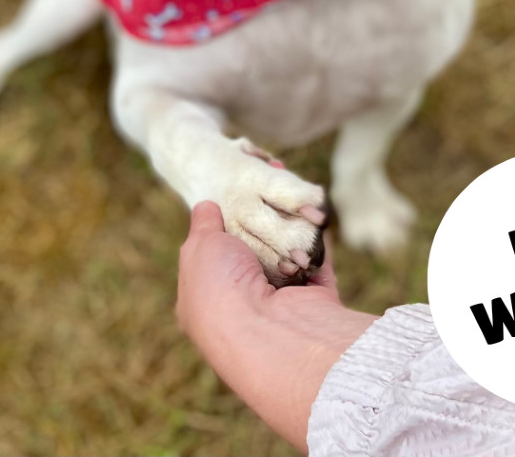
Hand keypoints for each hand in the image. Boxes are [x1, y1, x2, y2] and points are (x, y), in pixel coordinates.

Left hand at [177, 201, 376, 452]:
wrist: (269, 334)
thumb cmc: (221, 288)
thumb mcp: (199, 248)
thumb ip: (203, 225)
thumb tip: (206, 204)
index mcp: (207, 298)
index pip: (213, 254)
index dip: (223, 219)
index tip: (233, 190)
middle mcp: (243, 305)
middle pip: (253, 250)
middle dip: (261, 216)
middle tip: (268, 180)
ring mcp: (281, 306)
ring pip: (285, 253)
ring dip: (289, 223)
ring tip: (289, 183)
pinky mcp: (315, 300)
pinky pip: (316, 260)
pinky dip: (315, 235)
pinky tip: (311, 205)